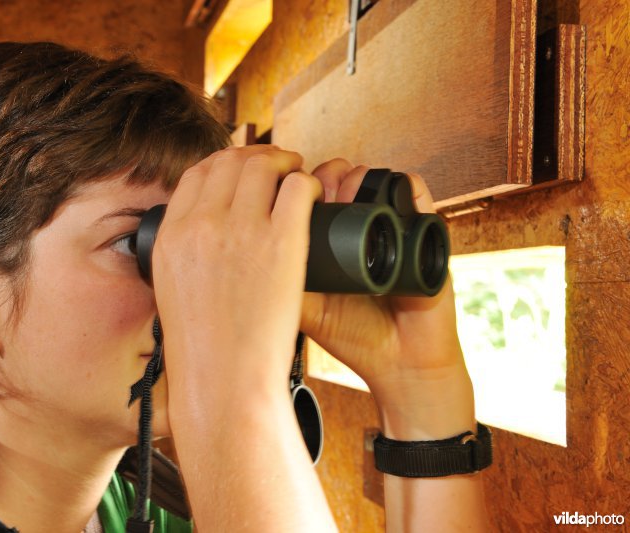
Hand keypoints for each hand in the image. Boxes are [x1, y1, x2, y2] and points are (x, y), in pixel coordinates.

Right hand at [153, 145, 322, 418]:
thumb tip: (203, 230)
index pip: (197, 175)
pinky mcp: (281, 244)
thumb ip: (185, 252)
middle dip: (257, 156)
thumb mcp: (173, 290)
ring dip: (285, 162)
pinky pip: (298, 189)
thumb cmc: (205, 349)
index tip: (242, 171)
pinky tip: (314, 196)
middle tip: (277, 165)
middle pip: (230, 162)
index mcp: (172, 236)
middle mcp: (202, 226)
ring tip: (297, 174)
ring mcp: (241, 232)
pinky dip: (308, 185)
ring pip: (264, 166)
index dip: (224, 164)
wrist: (225, 382)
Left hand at [300, 159, 475, 439]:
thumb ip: (272, 283)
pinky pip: (417, 196)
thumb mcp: (304, 309)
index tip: (275, 188)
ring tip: (345, 191)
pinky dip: (405, 186)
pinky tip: (390, 195)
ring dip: (357, 177)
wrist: (401, 364)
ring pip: (373, 180)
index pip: (308, 196)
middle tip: (308, 186)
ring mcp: (392, 228)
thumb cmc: (352, 338)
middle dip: (323, 175)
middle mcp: (359, 228)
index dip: (291, 185)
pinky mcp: (427, 235)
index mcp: (329, 240)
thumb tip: (232, 259)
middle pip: (340, 179)